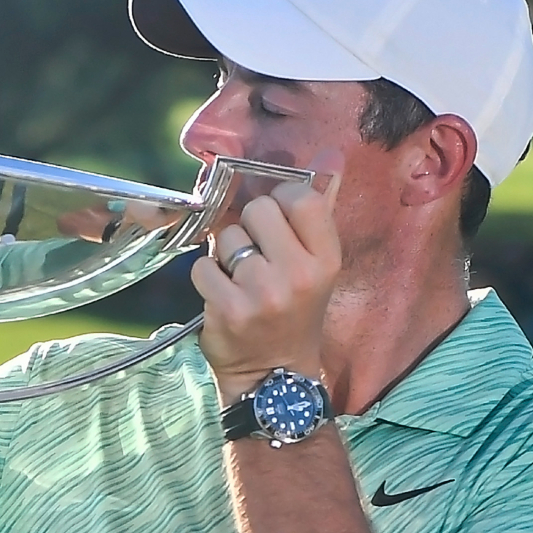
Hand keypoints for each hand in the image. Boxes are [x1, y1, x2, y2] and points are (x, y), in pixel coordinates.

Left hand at [191, 152, 342, 393]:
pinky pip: (202, 266)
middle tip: (256, 258)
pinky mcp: (229, 310)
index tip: (277, 226)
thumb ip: (319, 208)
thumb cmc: (296, 312)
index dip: (280, 202)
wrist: (275, 378)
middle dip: (249, 227)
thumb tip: (330, 155)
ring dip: (226, 254)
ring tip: (241, 280)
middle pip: (258, 209)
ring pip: (226, 236)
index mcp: (326, 258)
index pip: (300, 197)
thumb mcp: (317, 263)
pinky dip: (206, 278)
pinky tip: (223, 296)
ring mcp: (263, 293)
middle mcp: (299, 274)